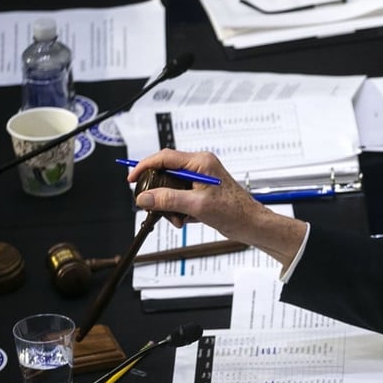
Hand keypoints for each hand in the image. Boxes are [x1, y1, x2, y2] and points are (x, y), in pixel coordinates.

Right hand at [129, 149, 253, 231]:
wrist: (251, 225)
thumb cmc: (235, 211)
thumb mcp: (197, 205)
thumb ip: (168, 200)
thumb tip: (144, 197)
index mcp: (200, 162)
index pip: (164, 158)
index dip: (144, 167)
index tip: (131, 179)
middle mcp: (200, 167)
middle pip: (165, 174)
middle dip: (159, 194)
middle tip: (155, 208)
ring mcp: (200, 179)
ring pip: (171, 188)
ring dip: (169, 206)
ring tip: (177, 219)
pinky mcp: (201, 192)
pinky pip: (179, 197)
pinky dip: (178, 210)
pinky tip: (185, 219)